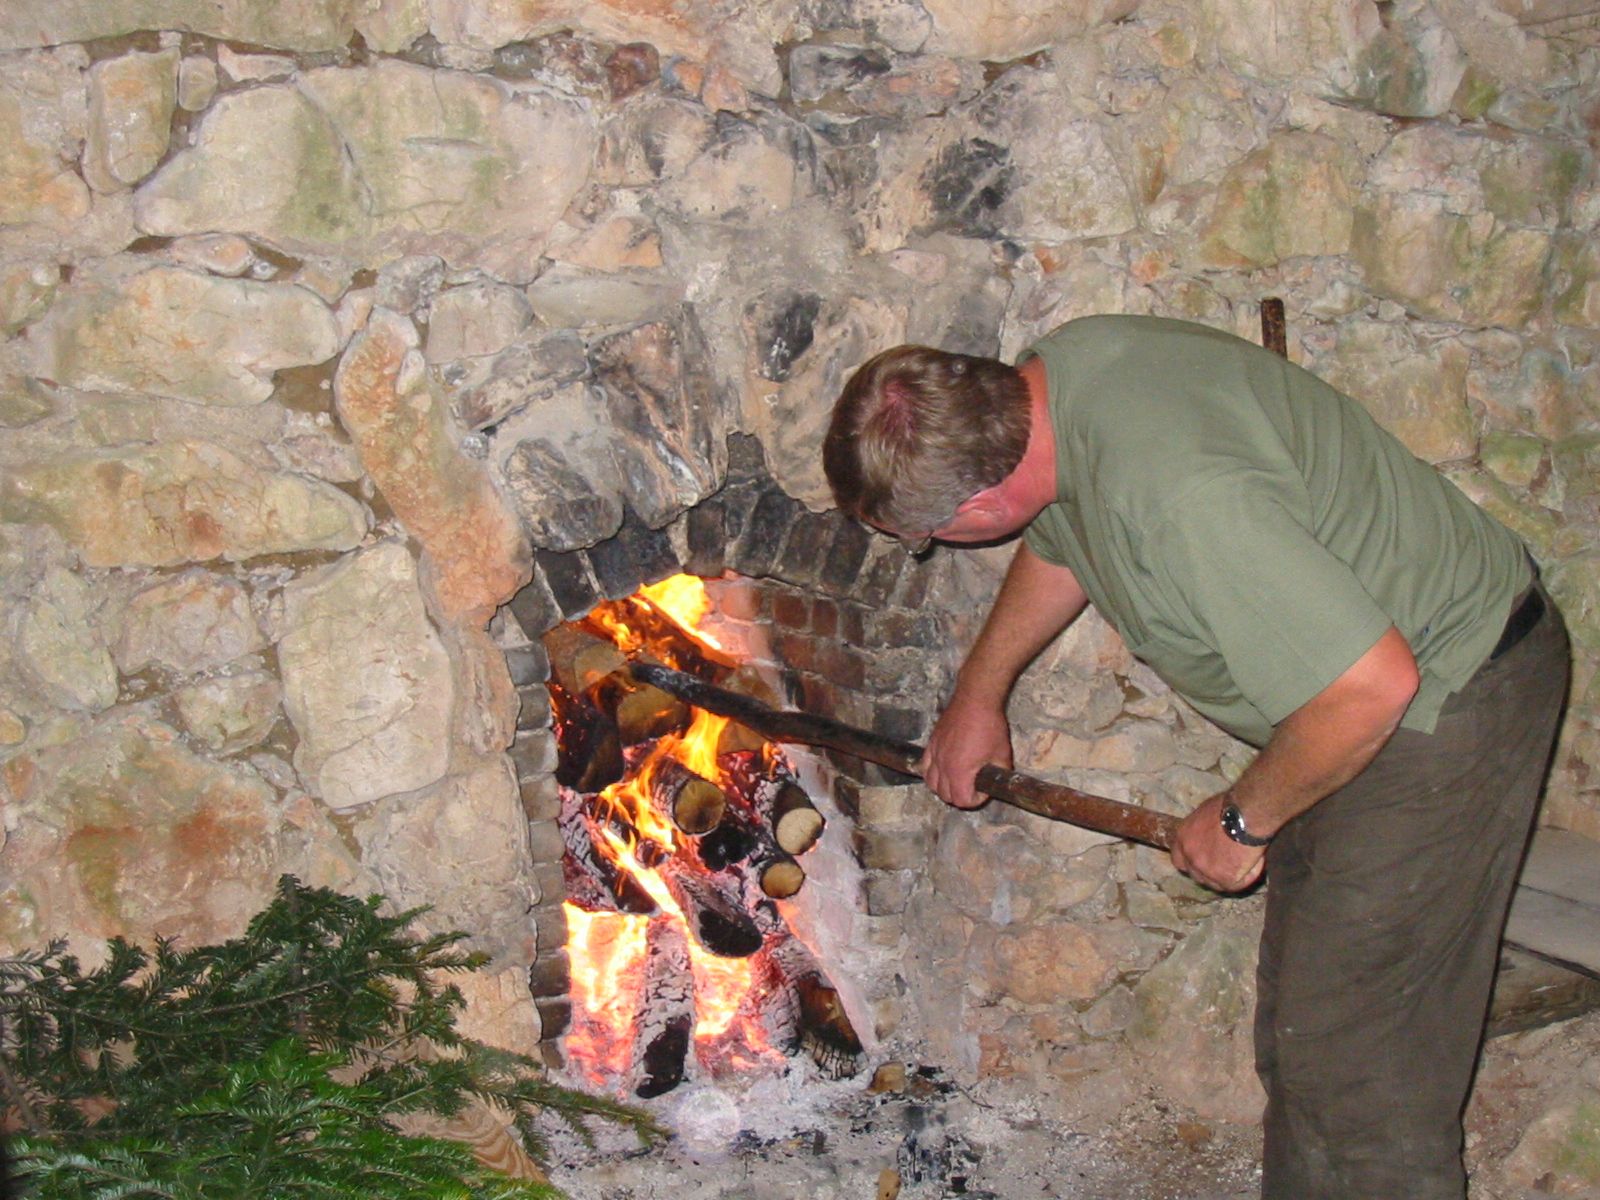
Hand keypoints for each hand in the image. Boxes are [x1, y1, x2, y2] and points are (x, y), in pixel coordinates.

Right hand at [920, 692, 1011, 808]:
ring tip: (957, 781)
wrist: (976, 701)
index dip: (975, 800)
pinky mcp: (931, 743)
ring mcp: (935, 754)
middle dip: (960, 796)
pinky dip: (931, 773)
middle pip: (944, 795)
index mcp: (960, 771)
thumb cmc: (989, 726)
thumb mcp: (1002, 755)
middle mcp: (943, 766)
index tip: (983, 791)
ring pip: (931, 783)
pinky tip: (942, 770)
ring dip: (943, 787)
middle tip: (972, 787)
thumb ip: (998, 774)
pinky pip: (924, 766)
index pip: (962, 800)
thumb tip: (996, 783)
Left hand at [1170, 793, 1267, 892]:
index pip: (1179, 859)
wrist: (1245, 815)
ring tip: (1246, 861)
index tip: (1205, 862)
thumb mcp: (1205, 814)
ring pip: (1215, 884)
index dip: (1192, 863)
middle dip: (1210, 873)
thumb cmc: (1230, 808)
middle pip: (1196, 875)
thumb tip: (1208, 836)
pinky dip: (1247, 877)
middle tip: (1228, 864)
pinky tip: (1254, 863)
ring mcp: (1204, 869)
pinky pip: (1236, 885)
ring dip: (1229, 876)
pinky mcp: (1223, 879)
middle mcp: (1189, 855)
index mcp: (1182, 837)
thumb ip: (1201, 831)